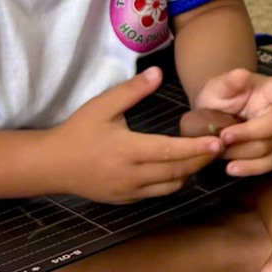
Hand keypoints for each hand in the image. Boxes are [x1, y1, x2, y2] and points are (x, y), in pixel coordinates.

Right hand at [47, 66, 223, 202]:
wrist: (51, 165)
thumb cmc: (77, 132)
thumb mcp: (102, 106)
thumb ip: (132, 90)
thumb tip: (158, 72)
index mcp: (128, 150)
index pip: (170, 152)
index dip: (196, 148)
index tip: (218, 142)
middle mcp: (132, 175)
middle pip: (177, 171)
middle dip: (201, 160)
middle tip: (220, 146)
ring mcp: (130, 191)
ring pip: (171, 186)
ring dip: (190, 172)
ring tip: (203, 155)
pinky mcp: (127, 200)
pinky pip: (158, 193)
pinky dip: (173, 181)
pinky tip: (179, 167)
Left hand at [183, 68, 271, 177]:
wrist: (212, 116)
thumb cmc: (220, 96)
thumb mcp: (218, 86)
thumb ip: (228, 82)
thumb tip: (241, 75)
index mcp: (268, 91)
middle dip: (249, 133)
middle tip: (224, 136)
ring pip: (268, 148)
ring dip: (241, 152)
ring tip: (220, 149)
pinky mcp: (267, 153)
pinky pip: (267, 164)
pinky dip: (249, 168)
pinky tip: (231, 168)